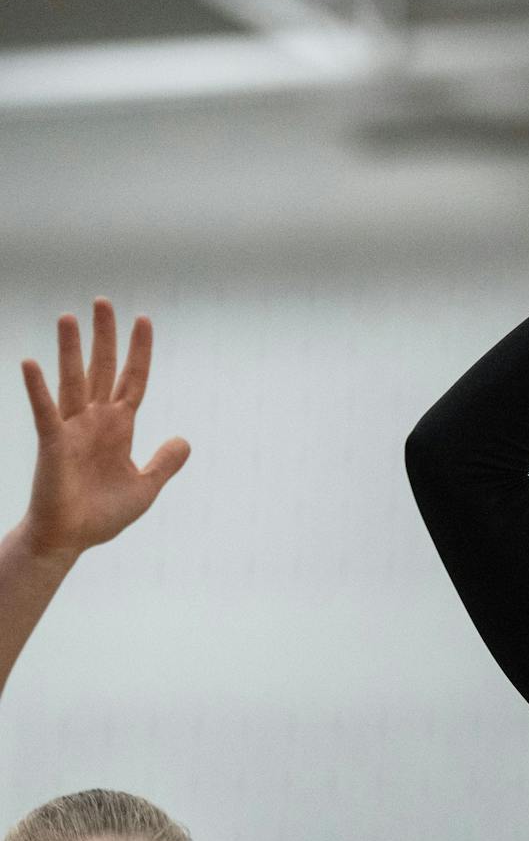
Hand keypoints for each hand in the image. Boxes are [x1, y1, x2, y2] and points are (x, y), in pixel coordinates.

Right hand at [16, 299, 189, 561]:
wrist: (70, 539)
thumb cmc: (103, 514)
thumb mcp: (146, 486)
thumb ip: (165, 461)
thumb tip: (184, 439)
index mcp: (119, 427)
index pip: (133, 379)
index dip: (139, 351)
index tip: (143, 320)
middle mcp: (95, 421)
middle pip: (102, 369)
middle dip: (104, 336)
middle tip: (103, 301)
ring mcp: (72, 429)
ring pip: (73, 380)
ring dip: (71, 350)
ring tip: (69, 317)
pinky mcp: (53, 444)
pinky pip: (45, 411)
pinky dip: (38, 388)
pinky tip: (31, 362)